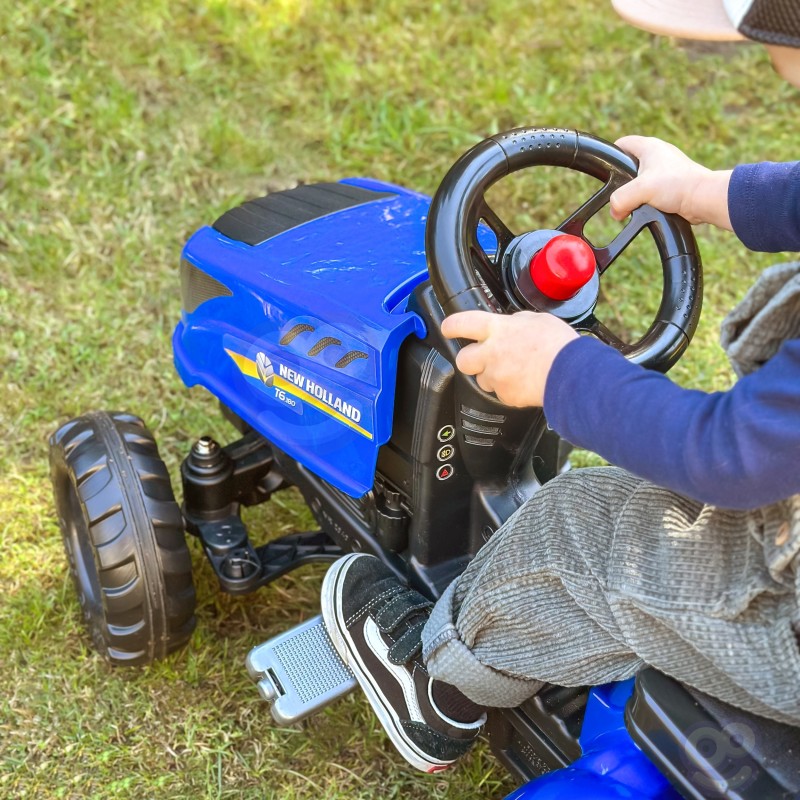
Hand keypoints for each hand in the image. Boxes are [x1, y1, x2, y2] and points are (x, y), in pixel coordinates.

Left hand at [441, 310, 578, 406]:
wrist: (570, 374)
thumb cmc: (559, 345)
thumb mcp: (538, 320)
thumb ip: (517, 322)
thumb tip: (511, 324)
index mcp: (498, 329)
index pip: (462, 323)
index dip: (451, 326)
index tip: (448, 328)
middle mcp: (491, 353)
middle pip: (463, 359)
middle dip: (469, 360)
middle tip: (481, 358)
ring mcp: (496, 376)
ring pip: (482, 380)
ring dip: (492, 376)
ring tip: (515, 371)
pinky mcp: (505, 396)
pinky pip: (500, 394)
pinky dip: (509, 390)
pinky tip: (525, 383)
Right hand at [610, 135, 731, 229]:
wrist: (703, 199)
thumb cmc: (678, 185)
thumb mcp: (640, 190)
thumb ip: (620, 199)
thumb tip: (615, 210)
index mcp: (649, 147)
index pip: (622, 144)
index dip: (611, 156)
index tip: (606, 171)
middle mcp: (658, 155)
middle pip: (629, 166)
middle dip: (622, 182)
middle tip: (621, 195)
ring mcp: (666, 170)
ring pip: (640, 181)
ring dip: (635, 194)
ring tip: (635, 204)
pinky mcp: (672, 185)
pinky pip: (652, 192)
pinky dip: (647, 201)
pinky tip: (648, 209)